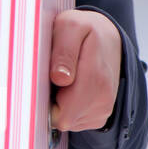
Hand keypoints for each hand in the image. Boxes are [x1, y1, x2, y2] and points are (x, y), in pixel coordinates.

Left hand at [49, 9, 121, 131]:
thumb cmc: (85, 30)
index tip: (39, 83)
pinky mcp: (98, 115)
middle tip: (50, 75)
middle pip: (61, 119)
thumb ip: (63, 52)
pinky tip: (70, 87)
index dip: (44, 103)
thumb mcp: (70, 27)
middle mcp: (103, 99)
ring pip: (66, 121)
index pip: (62, 114)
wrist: (108, 37)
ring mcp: (102, 110)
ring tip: (63, 78)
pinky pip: (73, 120)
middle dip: (49, 101)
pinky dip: (66, 106)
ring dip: (58, 103)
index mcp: (95, 78)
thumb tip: (60, 78)